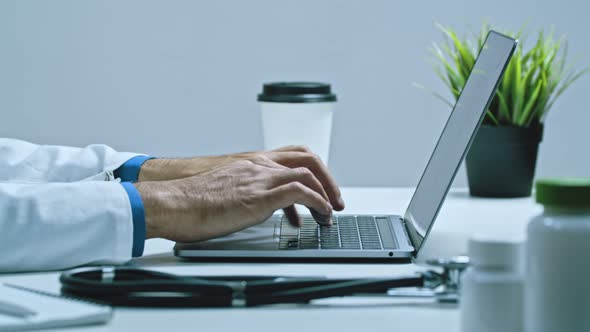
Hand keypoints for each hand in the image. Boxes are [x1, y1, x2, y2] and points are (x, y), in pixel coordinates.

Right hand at [138, 146, 344, 210]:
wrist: (171, 202)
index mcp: (249, 162)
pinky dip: (317, 202)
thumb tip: (251, 208)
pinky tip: (321, 214)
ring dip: (326, 193)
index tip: (318, 190)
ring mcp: (259, 179)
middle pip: (306, 159)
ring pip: (308, 173)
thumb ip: (241, 192)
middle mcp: (258, 165)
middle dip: (327, 179)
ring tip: (330, 213)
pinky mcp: (259, 197)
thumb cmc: (189, 201)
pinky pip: (300, 192)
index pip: (292, 157)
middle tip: (334, 200)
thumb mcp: (222, 190)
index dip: (312, 172)